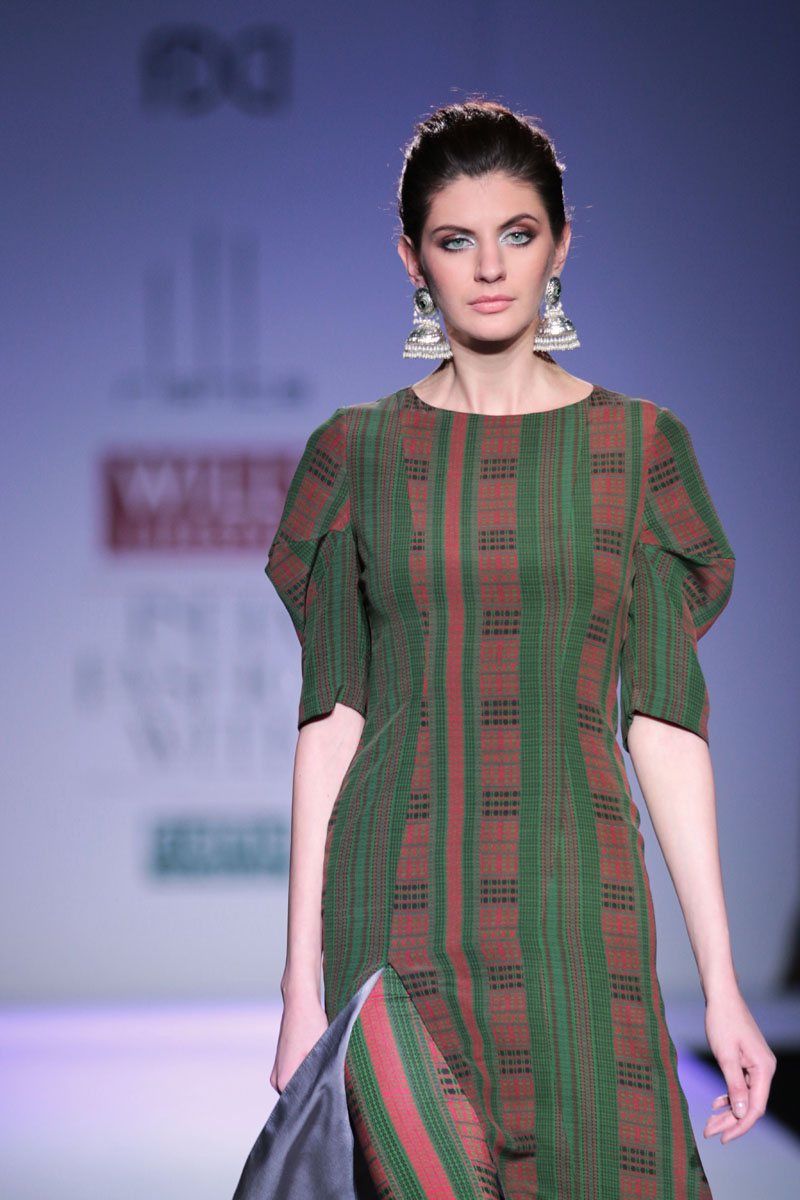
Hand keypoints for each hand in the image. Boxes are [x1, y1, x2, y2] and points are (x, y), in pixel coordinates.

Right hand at [269, 988, 328, 1093]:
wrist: (299, 999)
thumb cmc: (311, 1022)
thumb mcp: (322, 1050)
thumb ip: (322, 1076)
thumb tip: (329, 1095)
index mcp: (283, 1081)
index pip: (301, 1106)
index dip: (318, 1103)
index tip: (331, 1098)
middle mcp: (276, 1080)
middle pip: (299, 1099)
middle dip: (314, 1093)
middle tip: (332, 1084)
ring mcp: (277, 1072)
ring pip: (298, 1087)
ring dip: (311, 1082)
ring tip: (325, 1069)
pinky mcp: (282, 1064)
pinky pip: (296, 1077)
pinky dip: (307, 1073)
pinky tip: (319, 1062)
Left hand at [703, 987, 775, 1142]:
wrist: (722, 996)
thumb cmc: (722, 1021)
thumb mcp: (725, 1056)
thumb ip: (735, 1086)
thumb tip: (743, 1114)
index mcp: (763, 1069)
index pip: (756, 1108)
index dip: (739, 1126)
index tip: (722, 1138)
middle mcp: (765, 1069)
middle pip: (750, 1105)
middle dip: (730, 1121)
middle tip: (709, 1133)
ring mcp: (757, 1065)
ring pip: (745, 1096)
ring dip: (728, 1110)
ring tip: (710, 1123)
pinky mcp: (748, 1060)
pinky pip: (741, 1085)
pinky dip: (729, 1095)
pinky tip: (717, 1104)